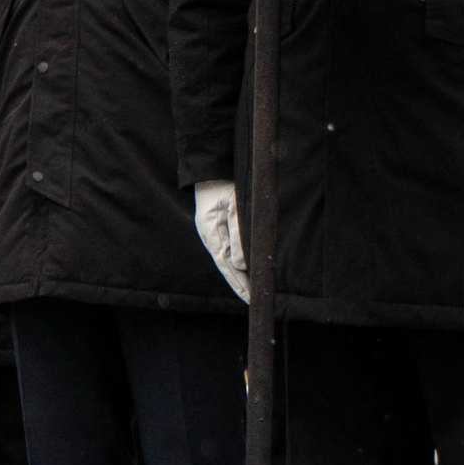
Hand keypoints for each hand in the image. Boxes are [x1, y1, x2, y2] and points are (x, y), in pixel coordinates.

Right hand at [193, 181, 249, 301]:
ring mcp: (213, 231)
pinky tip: (243, 268)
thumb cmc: (224, 182)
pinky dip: (236, 261)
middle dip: (239, 284)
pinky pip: (227, 248)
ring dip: (238, 275)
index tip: (250, 297)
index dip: (238, 283)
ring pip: (227, 259)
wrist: (213, 164)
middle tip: (252, 300)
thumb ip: (237, 232)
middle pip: (226, 266)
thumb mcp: (234, 204)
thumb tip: (240, 264)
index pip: (226, 265)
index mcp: (211, 232)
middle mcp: (210, 235)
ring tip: (250, 290)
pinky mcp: (218, 225)